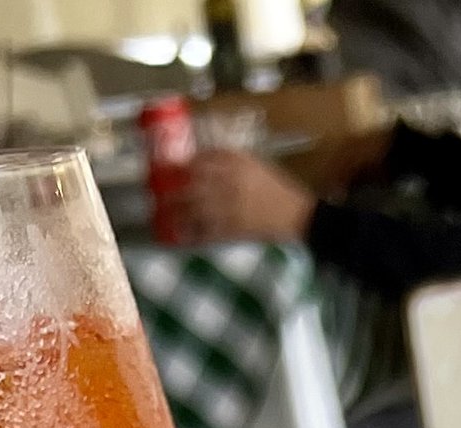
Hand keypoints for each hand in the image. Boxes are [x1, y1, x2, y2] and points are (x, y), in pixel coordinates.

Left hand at [175, 147, 315, 242]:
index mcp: (238, 163)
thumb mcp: (257, 165)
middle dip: (175, 189)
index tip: (175, 169)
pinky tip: (183, 236)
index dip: (186, 164)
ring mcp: (232, 207)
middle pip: (193, 183)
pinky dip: (195, 234)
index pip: (204, 159)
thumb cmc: (278, 189)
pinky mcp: (235, 229)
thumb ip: (233, 161)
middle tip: (161, 194)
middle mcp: (231, 182)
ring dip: (179, 213)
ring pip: (196, 208)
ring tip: (167, 216)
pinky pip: (209, 232)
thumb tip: (206, 160)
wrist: (298, 215)